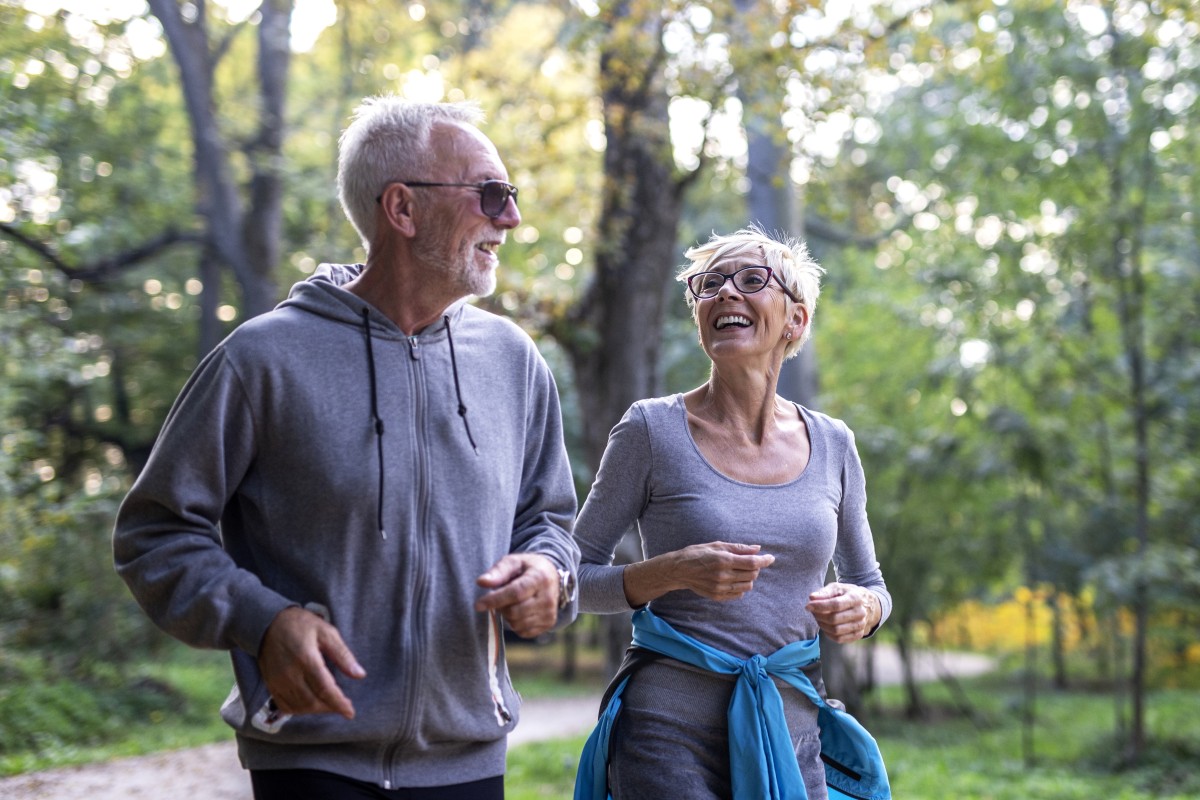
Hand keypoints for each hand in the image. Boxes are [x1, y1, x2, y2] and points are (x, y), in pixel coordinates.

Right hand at [257, 606, 365, 718]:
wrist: (267, 624)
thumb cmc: (301, 625)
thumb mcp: (326, 632)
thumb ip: (343, 655)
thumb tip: (360, 675)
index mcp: (306, 659)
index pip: (324, 689)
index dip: (338, 703)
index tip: (350, 712)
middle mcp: (290, 674)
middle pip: (312, 702)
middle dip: (329, 708)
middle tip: (343, 706)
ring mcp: (278, 681)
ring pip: (299, 707)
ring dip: (316, 710)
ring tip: (329, 704)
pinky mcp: (270, 685)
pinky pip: (285, 706)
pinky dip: (300, 710)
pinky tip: (311, 704)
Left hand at [475, 553, 559, 638]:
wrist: (552, 577)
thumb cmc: (528, 569)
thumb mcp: (513, 562)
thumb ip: (498, 571)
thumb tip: (481, 582)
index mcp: (540, 578)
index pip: (515, 593)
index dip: (495, 600)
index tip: (478, 604)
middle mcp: (548, 598)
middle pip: (514, 611)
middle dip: (500, 607)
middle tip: (500, 598)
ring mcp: (549, 613)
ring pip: (517, 624)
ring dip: (507, 615)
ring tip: (511, 603)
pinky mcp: (548, 624)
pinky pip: (523, 632)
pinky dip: (516, 623)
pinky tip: (519, 611)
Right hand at [625, 541, 774, 605]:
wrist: (678, 570)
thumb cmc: (697, 553)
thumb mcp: (717, 545)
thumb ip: (738, 548)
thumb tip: (757, 549)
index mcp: (723, 560)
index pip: (752, 562)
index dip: (764, 560)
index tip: (771, 558)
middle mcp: (723, 575)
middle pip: (752, 574)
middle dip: (755, 567)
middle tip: (748, 561)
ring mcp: (720, 588)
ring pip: (747, 585)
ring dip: (749, 578)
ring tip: (739, 570)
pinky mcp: (717, 596)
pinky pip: (739, 594)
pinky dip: (741, 587)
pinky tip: (733, 579)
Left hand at [806, 582, 878, 642]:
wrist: (867, 604)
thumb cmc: (847, 594)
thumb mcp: (837, 588)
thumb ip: (824, 592)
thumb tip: (812, 597)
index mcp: (856, 598)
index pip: (836, 605)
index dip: (820, 606)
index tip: (808, 605)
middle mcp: (861, 612)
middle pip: (834, 619)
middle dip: (819, 616)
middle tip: (812, 611)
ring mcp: (861, 625)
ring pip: (835, 631)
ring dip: (822, 625)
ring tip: (818, 617)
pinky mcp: (858, 634)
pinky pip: (839, 639)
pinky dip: (828, 633)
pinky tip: (825, 625)